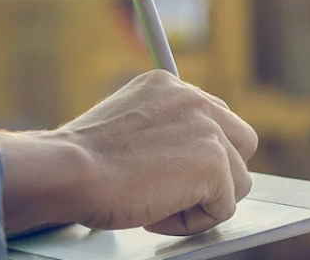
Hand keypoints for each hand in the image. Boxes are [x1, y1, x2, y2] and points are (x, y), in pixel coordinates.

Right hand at [0, 70, 257, 235]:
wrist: (67, 170)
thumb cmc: (80, 160)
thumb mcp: (126, 127)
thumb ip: (161, 131)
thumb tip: (186, 162)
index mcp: (170, 85)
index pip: (214, 118)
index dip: (198, 154)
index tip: (169, 172)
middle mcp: (195, 99)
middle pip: (242, 143)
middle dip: (218, 174)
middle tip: (175, 193)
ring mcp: (210, 130)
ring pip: (238, 180)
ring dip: (202, 202)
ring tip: (156, 205)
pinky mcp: (215, 163)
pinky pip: (224, 207)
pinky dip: (193, 222)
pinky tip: (156, 215)